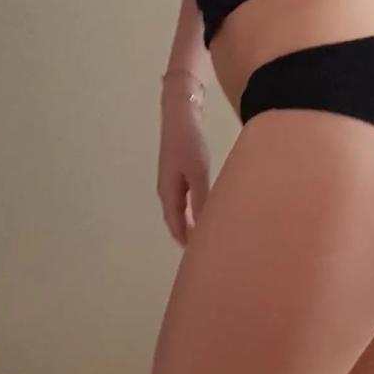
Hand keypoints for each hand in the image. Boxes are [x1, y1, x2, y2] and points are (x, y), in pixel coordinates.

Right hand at [156, 81, 210, 245]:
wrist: (179, 116)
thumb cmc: (189, 144)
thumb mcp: (198, 172)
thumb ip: (201, 198)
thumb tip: (204, 225)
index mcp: (168, 193)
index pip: (176, 225)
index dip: (186, 241)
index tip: (200, 257)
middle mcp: (166, 190)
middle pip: (176, 220)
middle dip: (187, 236)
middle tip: (206, 250)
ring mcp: (171, 181)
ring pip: (180, 210)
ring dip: (190, 223)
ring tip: (207, 235)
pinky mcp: (178, 172)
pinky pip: (184, 200)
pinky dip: (193, 210)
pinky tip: (205, 210)